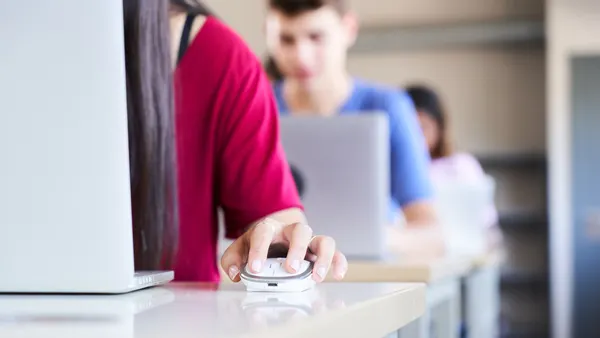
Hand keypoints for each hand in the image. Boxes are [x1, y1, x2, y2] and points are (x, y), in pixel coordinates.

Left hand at [221, 218, 347, 282]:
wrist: (275, 235)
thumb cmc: (259, 244)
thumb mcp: (240, 248)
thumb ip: (232, 259)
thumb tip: (235, 272)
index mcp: (269, 228)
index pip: (264, 234)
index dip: (259, 251)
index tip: (256, 269)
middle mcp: (292, 232)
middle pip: (300, 231)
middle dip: (296, 250)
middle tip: (290, 269)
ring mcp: (309, 241)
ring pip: (323, 240)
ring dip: (322, 258)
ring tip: (315, 277)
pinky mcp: (320, 252)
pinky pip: (336, 253)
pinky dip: (339, 263)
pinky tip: (337, 275)